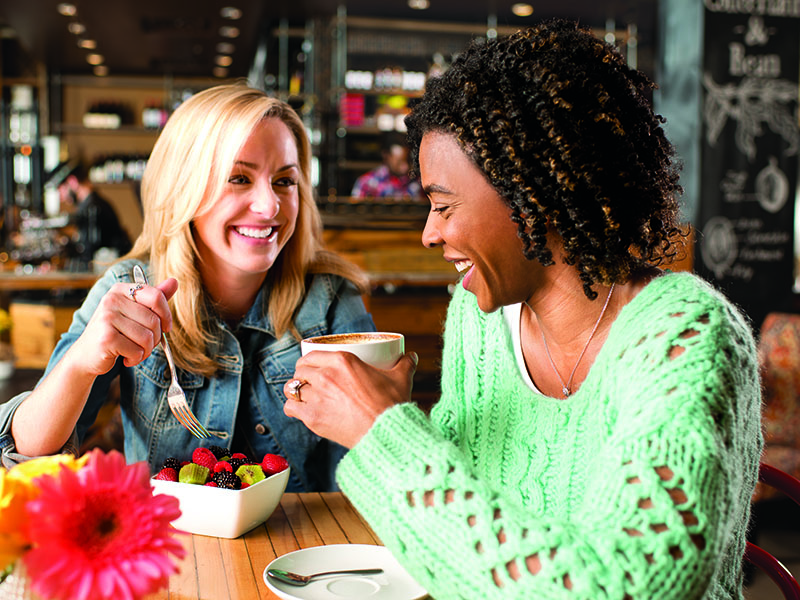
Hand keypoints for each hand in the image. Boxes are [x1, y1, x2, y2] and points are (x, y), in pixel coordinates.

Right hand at [67, 277, 178, 375]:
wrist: (86, 355)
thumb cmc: (115, 332)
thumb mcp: (134, 312)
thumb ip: (154, 298)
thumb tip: (174, 281)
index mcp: (121, 290)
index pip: (156, 296)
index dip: (166, 315)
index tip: (165, 327)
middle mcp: (112, 300)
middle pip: (154, 320)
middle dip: (156, 339)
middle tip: (143, 345)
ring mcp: (107, 318)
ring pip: (148, 338)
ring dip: (145, 351)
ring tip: (134, 351)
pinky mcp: (106, 338)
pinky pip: (137, 351)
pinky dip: (136, 359)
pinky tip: (125, 358)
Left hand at [283, 350, 417, 447]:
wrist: (386, 434)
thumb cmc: (392, 405)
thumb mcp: (400, 379)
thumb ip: (404, 365)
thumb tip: (411, 356)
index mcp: (342, 360)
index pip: (311, 355)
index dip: (308, 361)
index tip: (312, 367)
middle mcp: (325, 375)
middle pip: (300, 370)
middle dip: (301, 375)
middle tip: (309, 382)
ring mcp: (317, 396)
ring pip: (292, 388)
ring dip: (296, 392)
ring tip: (303, 396)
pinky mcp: (313, 417)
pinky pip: (291, 408)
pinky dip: (293, 408)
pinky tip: (300, 410)